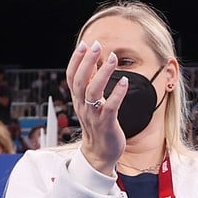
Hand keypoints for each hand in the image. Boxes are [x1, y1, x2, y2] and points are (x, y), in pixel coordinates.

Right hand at [67, 40, 126, 173]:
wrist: (100, 153)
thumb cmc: (98, 126)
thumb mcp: (90, 103)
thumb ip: (90, 84)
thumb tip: (92, 64)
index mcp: (78, 100)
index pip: (72, 77)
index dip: (76, 60)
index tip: (84, 44)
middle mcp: (83, 106)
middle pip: (80, 81)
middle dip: (87, 62)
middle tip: (97, 45)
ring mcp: (93, 115)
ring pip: (93, 92)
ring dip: (103, 74)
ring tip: (112, 58)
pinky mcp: (106, 124)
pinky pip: (110, 107)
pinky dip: (117, 94)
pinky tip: (125, 82)